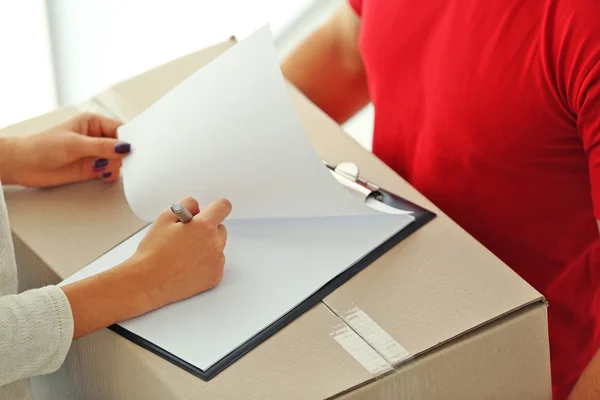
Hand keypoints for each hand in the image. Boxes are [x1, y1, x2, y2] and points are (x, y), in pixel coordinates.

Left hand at [0, 112, 129, 186]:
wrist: (24, 165)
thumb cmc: (42, 146)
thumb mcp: (75, 144)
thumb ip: (101, 146)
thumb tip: (123, 148)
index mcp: (93, 123)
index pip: (120, 129)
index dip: (129, 139)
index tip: (135, 149)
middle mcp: (96, 137)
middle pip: (121, 146)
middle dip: (124, 154)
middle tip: (121, 161)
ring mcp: (94, 153)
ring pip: (117, 160)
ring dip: (116, 166)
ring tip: (105, 168)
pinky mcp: (91, 168)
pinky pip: (109, 171)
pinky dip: (110, 175)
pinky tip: (104, 175)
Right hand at [62, 196, 232, 338]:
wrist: (142, 283)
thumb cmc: (148, 251)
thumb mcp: (162, 220)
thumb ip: (182, 208)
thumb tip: (194, 205)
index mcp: (202, 226)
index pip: (223, 206)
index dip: (217, 205)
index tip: (215, 207)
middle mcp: (214, 243)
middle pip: (220, 227)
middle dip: (206, 227)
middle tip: (186, 235)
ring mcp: (215, 262)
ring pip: (217, 245)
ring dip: (205, 245)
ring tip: (182, 253)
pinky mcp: (213, 277)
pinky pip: (214, 263)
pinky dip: (204, 263)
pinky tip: (185, 267)